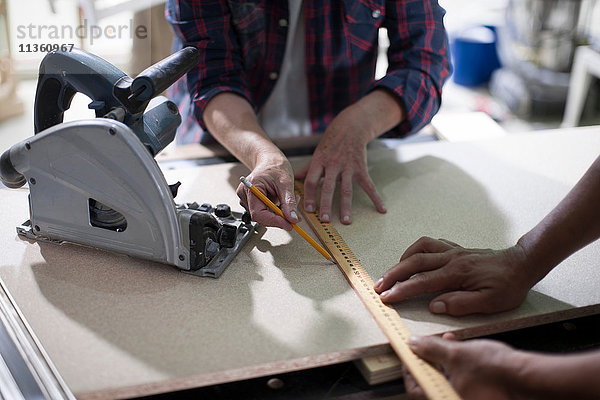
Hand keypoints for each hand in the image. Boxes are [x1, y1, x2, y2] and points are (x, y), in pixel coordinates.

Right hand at [236, 155, 298, 230]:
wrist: (270, 161)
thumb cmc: (275, 167)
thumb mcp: (286, 183)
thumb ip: (289, 202)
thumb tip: (292, 218)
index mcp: (251, 186)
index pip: (258, 213)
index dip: (274, 221)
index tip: (288, 225)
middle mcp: (245, 194)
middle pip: (261, 217)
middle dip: (279, 217)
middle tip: (294, 215)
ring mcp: (247, 199)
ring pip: (264, 216)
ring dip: (279, 214)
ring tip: (289, 201)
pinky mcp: (251, 202)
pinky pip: (265, 213)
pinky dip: (276, 211)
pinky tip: (282, 201)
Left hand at [295, 107, 385, 224]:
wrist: (350, 128)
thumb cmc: (330, 144)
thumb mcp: (317, 154)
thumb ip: (307, 169)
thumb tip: (293, 179)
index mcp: (319, 162)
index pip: (311, 181)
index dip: (309, 196)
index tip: (309, 210)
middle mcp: (333, 165)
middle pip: (328, 187)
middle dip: (326, 204)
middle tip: (325, 220)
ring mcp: (348, 167)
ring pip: (346, 189)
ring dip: (346, 206)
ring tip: (346, 221)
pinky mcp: (361, 169)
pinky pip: (369, 186)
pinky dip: (376, 198)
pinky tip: (381, 209)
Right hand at [374, 237, 534, 315]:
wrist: (523, 263)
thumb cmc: (508, 285)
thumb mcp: (490, 303)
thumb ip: (460, 304)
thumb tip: (435, 305)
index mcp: (457, 273)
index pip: (421, 282)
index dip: (401, 290)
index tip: (386, 297)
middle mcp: (451, 258)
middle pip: (414, 262)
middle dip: (393, 274)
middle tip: (378, 285)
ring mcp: (453, 251)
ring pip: (420, 249)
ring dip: (403, 260)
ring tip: (393, 272)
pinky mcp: (456, 249)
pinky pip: (431, 243)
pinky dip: (418, 250)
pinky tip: (415, 258)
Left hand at [405, 334, 527, 399]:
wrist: (529, 378)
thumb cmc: (497, 372)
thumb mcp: (457, 353)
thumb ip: (431, 349)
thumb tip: (414, 344)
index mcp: (442, 398)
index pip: (414, 389)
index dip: (410, 368)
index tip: (410, 354)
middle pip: (431, 385)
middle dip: (429, 361)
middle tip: (429, 346)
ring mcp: (467, 399)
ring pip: (447, 381)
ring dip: (444, 362)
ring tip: (450, 342)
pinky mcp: (481, 395)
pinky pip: (462, 383)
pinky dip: (458, 368)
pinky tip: (464, 352)